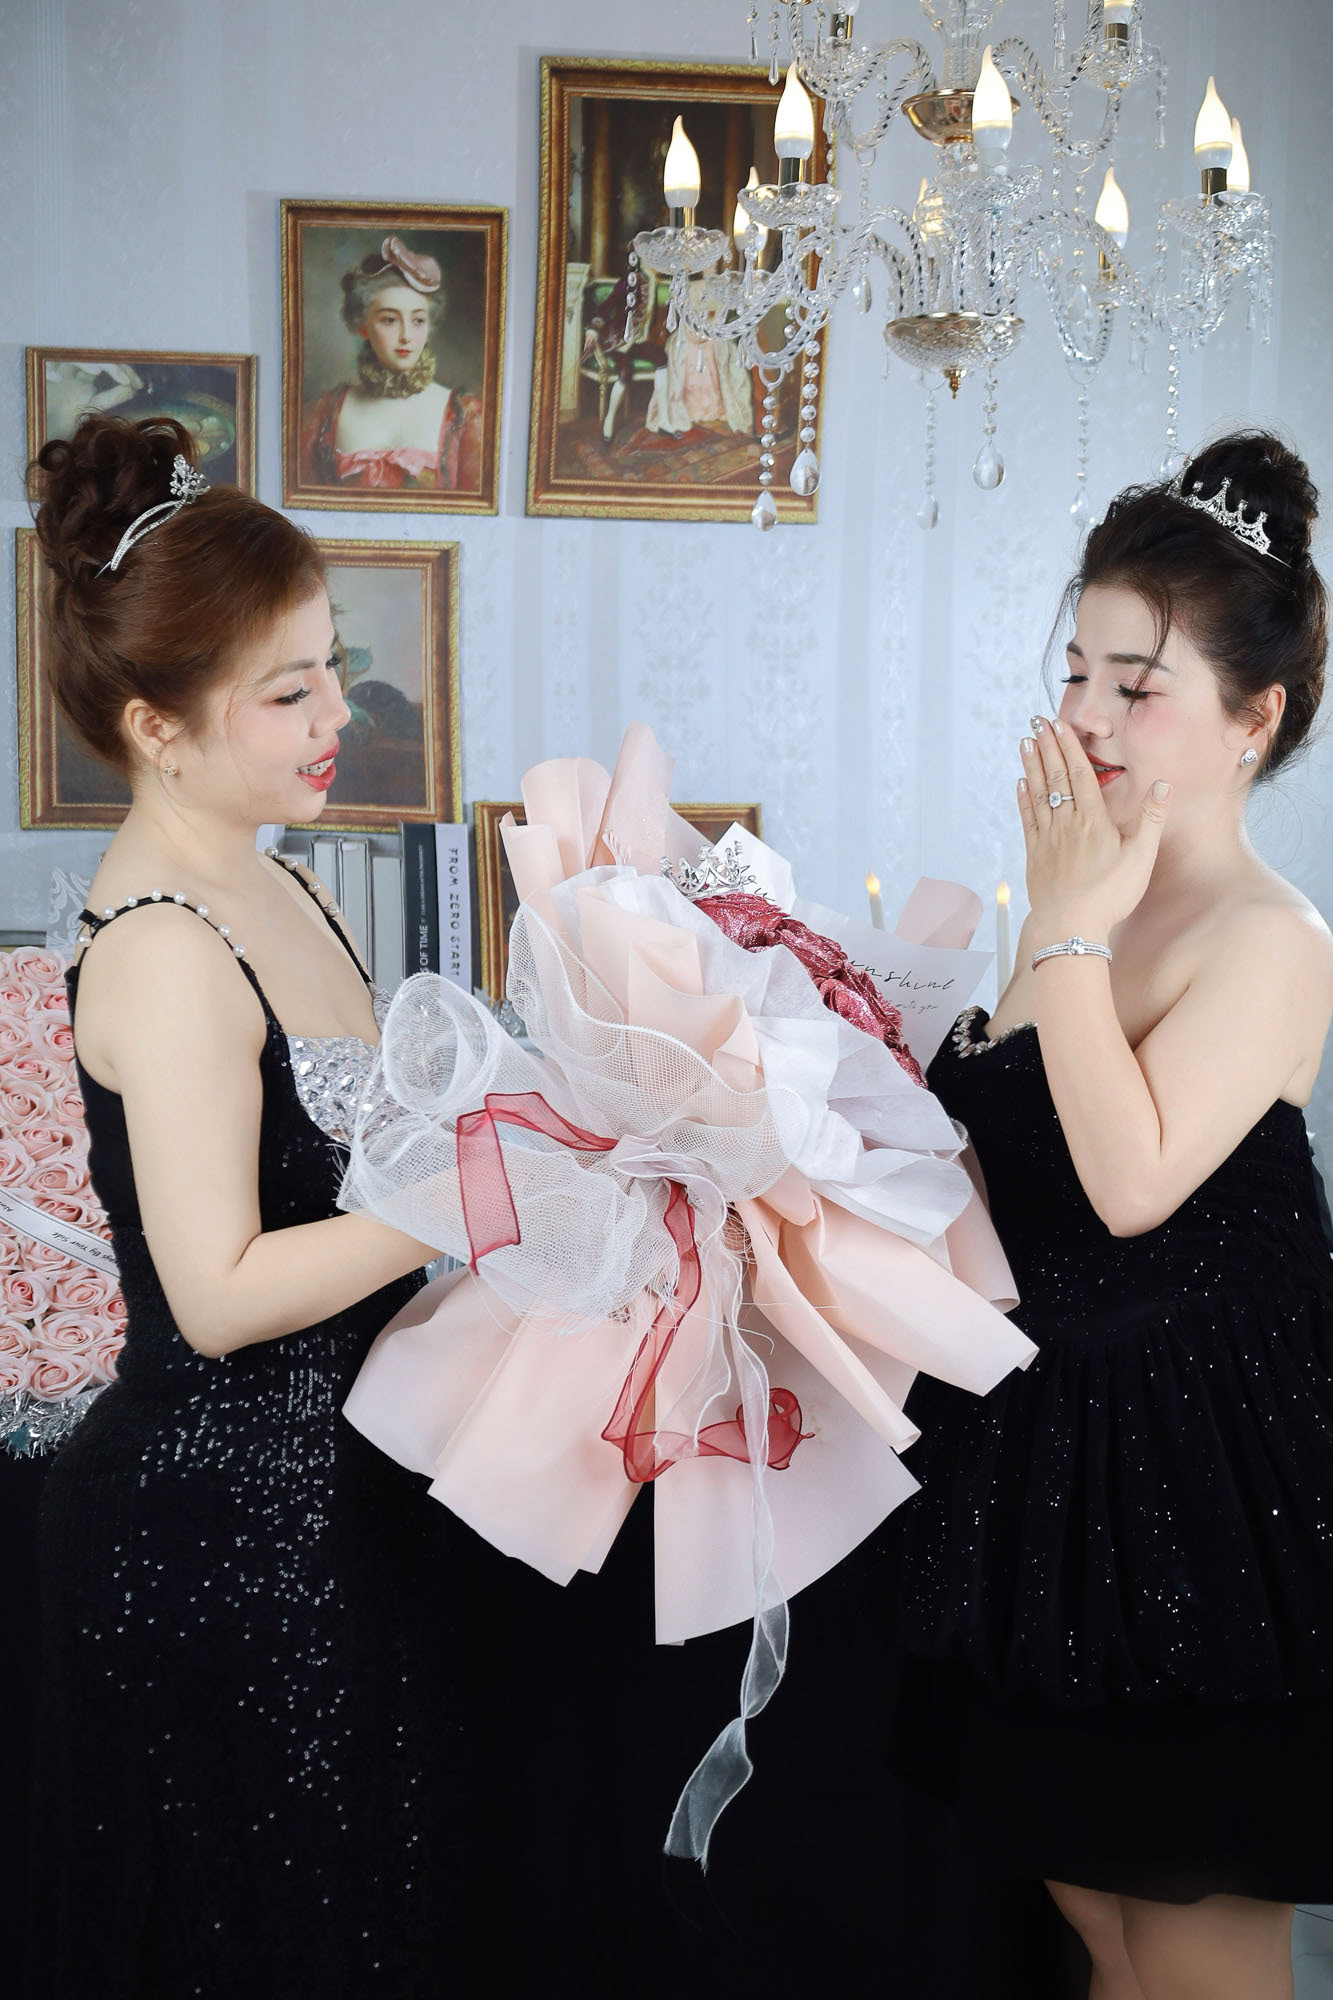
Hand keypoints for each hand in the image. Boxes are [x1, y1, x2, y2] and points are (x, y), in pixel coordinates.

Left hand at [1017, 718, 1171, 942]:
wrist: (1071, 926)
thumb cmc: (1111, 895)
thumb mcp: (1141, 857)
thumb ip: (1151, 819)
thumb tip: (1164, 785)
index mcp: (1093, 820)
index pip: (1080, 774)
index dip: (1070, 747)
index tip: (1060, 724)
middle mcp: (1067, 823)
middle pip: (1056, 777)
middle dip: (1047, 746)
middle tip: (1037, 721)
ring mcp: (1048, 838)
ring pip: (1038, 793)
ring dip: (1031, 765)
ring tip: (1025, 741)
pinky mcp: (1035, 855)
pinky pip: (1028, 818)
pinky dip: (1024, 798)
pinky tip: (1020, 783)